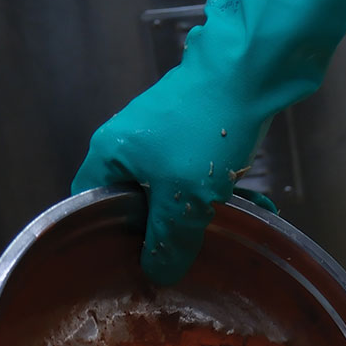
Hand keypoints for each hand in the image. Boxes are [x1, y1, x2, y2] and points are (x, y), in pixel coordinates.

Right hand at [72, 0, 345, 284]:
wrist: (247, 71)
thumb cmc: (205, 128)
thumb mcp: (184, 197)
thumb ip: (168, 239)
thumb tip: (157, 274)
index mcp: (109, 155)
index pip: (89, 204)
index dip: (106, 235)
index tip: (129, 262)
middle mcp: (128, 144)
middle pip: (135, 202)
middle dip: (165, 230)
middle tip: (185, 256)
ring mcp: (161, 136)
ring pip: (174, 191)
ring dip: (203, 212)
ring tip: (232, 230)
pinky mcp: (193, 132)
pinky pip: (201, 174)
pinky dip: (223, 191)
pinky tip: (257, 207)